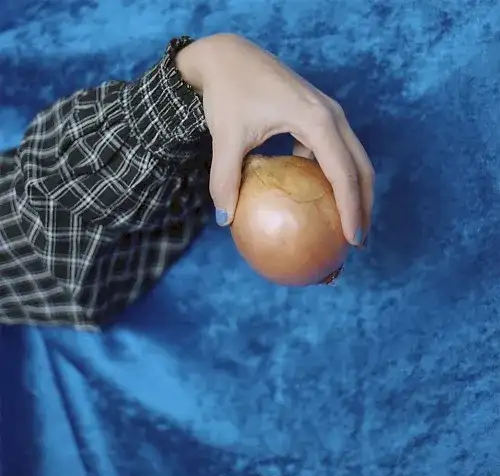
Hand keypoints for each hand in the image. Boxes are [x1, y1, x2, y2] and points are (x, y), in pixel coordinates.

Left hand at [177, 34, 373, 245]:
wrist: (227, 55)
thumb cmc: (228, 90)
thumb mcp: (226, 137)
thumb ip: (225, 180)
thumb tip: (225, 220)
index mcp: (317, 120)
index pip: (344, 174)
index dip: (352, 210)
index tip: (353, 241)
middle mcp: (331, 116)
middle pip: (361, 167)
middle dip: (365, 206)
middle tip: (358, 241)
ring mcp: (327, 114)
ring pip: (353, 159)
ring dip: (354, 192)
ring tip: (347, 224)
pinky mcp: (317, 115)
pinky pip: (334, 152)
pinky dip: (334, 178)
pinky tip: (318, 198)